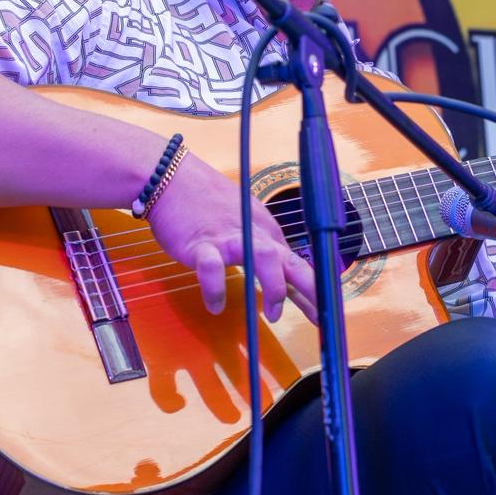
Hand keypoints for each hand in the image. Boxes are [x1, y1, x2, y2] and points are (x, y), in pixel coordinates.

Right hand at [145, 152, 316, 322]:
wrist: (172, 178)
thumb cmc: (206, 203)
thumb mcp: (245, 222)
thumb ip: (263, 249)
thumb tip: (283, 278)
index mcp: (265, 231)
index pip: (296, 262)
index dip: (312, 289)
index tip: (323, 312)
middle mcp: (253, 233)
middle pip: (289, 259)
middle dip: (308, 288)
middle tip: (317, 316)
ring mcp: (228, 238)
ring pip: (262, 257)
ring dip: (273, 286)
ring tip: (273, 314)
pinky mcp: (201, 243)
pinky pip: (212, 267)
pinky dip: (215, 288)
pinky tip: (215, 305)